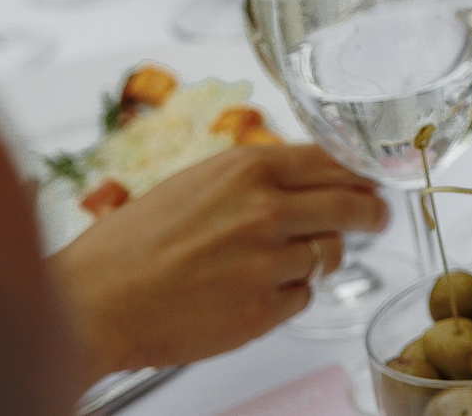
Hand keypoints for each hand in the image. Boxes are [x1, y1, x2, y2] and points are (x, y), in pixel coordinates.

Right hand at [46, 143, 387, 377]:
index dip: (360, 172)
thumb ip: (252, 180)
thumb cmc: (130, 246)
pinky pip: (302, 297)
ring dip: (319, 257)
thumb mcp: (195, 184)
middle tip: (376, 218)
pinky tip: (255, 292)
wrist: (95, 302)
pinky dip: (289, 295)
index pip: (334, 161)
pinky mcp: (264, 309)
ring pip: (330, 255)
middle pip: (352, 206)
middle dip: (371, 213)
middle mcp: (267, 211)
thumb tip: (300, 180)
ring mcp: (269, 262)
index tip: (373, 179)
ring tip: (290, 261)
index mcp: (249, 170)